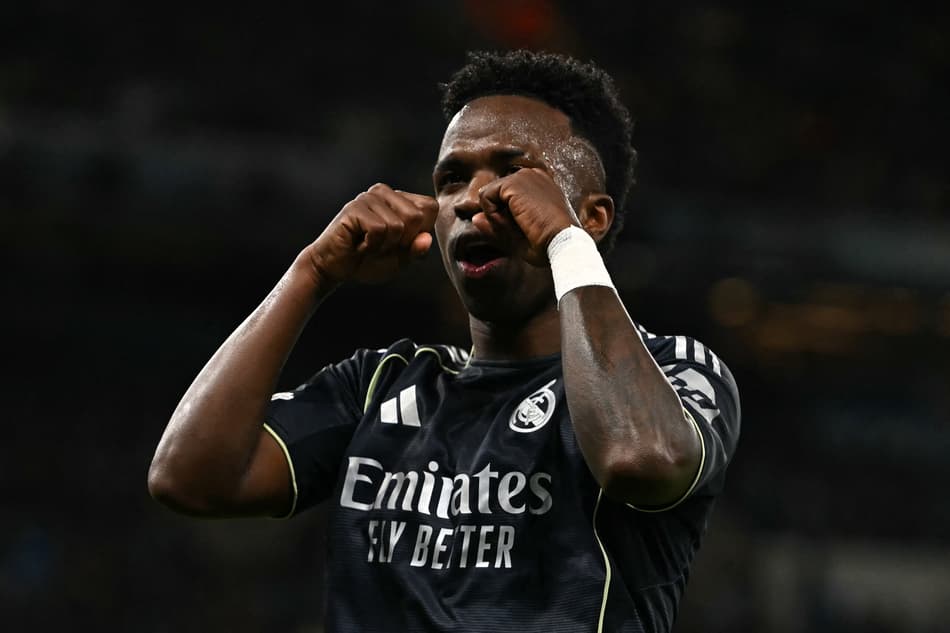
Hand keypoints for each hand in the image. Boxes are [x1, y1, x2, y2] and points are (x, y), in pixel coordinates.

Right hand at [303, 183, 438, 284]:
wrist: (334, 268)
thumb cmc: (368, 261)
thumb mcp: (400, 260)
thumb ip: (416, 250)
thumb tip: (426, 239)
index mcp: (400, 200)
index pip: (431, 207)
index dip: (420, 233)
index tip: (399, 243)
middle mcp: (385, 193)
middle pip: (417, 216)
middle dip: (402, 241)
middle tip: (382, 246)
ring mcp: (369, 197)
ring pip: (398, 225)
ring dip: (384, 246)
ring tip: (369, 245)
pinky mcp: (354, 207)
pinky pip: (379, 230)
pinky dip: (371, 246)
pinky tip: (358, 245)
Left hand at [476, 168, 579, 265]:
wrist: (564, 243)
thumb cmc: (548, 244)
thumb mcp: (518, 236)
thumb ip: (496, 226)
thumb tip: (475, 217)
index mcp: (538, 185)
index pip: (506, 197)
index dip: (504, 217)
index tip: (524, 229)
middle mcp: (532, 175)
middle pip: (496, 195)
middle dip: (499, 215)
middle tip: (521, 230)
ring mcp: (523, 176)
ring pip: (489, 195)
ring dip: (496, 216)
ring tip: (519, 226)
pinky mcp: (514, 182)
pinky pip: (485, 197)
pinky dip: (492, 214)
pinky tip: (512, 222)